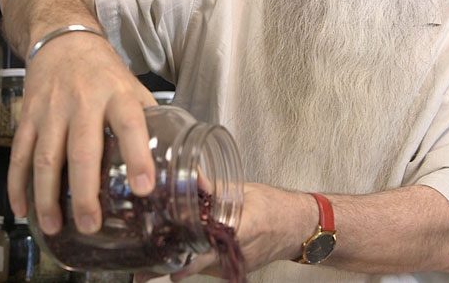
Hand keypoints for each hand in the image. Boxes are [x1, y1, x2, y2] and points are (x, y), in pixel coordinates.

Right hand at [7, 31, 157, 234]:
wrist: (63, 40)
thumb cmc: (107, 75)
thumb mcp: (139, 93)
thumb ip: (164, 134)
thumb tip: (203, 182)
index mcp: (118, 96)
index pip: (131, 125)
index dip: (138, 156)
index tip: (144, 187)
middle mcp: (83, 102)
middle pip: (82, 150)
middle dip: (84, 191)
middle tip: (90, 225)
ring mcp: (51, 110)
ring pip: (46, 157)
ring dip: (47, 196)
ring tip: (54, 227)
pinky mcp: (28, 116)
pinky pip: (19, 153)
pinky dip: (17, 183)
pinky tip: (22, 209)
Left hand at [166, 183, 313, 280]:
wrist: (300, 227)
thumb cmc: (277, 206)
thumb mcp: (245, 191)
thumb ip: (215, 190)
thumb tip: (190, 179)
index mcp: (241, 229)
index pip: (207, 245)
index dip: (184, 250)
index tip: (162, 255)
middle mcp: (237, 252)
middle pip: (199, 262)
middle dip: (174, 264)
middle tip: (148, 266)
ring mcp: (237, 264)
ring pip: (203, 268)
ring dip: (183, 264)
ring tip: (156, 262)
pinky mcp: (236, 268)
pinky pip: (212, 267)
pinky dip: (197, 263)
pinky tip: (183, 256)